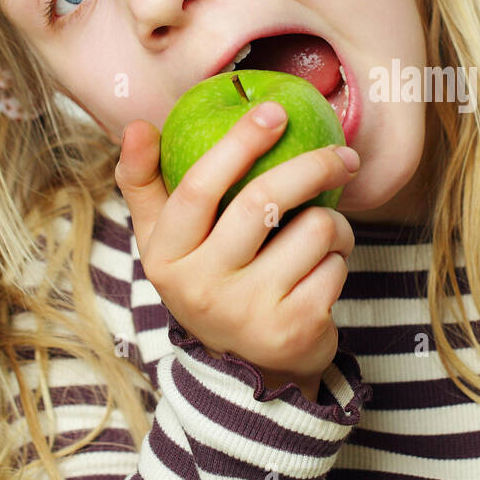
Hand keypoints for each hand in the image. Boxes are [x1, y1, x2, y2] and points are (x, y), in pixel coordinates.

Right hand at [114, 103, 358, 394]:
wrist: (248, 369)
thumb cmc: (210, 280)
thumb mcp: (169, 240)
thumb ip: (146, 182)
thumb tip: (134, 124)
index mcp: (164, 257)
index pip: (198, 188)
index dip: (238, 143)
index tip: (273, 111)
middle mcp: (200, 287)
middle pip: (264, 201)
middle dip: (314, 167)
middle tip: (344, 154)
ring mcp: (248, 312)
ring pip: (315, 230)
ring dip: (335, 224)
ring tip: (325, 235)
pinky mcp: (294, 328)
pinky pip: (336, 265)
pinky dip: (341, 260)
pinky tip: (324, 271)